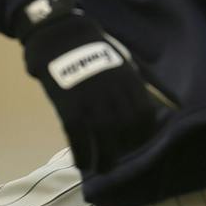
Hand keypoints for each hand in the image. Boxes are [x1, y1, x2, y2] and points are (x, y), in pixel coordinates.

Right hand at [20, 0, 173, 172]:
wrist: (60, 35)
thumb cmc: (89, 48)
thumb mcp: (118, 61)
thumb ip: (128, 84)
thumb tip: (138, 106)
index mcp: (128, 80)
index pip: (144, 114)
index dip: (143, 134)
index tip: (137, 145)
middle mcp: (114, 91)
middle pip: (126, 129)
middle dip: (125, 150)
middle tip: (119, 163)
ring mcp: (91, 99)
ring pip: (104, 136)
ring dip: (105, 159)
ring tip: (102, 170)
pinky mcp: (68, 105)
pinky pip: (78, 135)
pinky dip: (81, 153)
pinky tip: (81, 164)